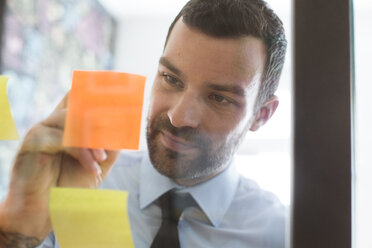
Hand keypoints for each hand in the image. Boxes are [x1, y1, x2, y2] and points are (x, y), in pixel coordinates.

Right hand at [0, 93, 119, 242]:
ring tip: (101, 159)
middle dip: (102, 114)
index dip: (99, 89)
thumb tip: (128, 124)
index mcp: (67, 124)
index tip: (124, 85)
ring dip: (93, 140)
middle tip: (121, 125)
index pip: (80, 95)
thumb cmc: (71, 185)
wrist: (47, 211)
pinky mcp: (32, 143)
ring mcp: (41, 130)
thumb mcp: (99, 162)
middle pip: (79, 102)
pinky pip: (64, 140)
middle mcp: (53, 122)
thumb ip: (111, 142)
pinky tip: (92, 169)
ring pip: (73, 121)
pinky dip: (82, 154)